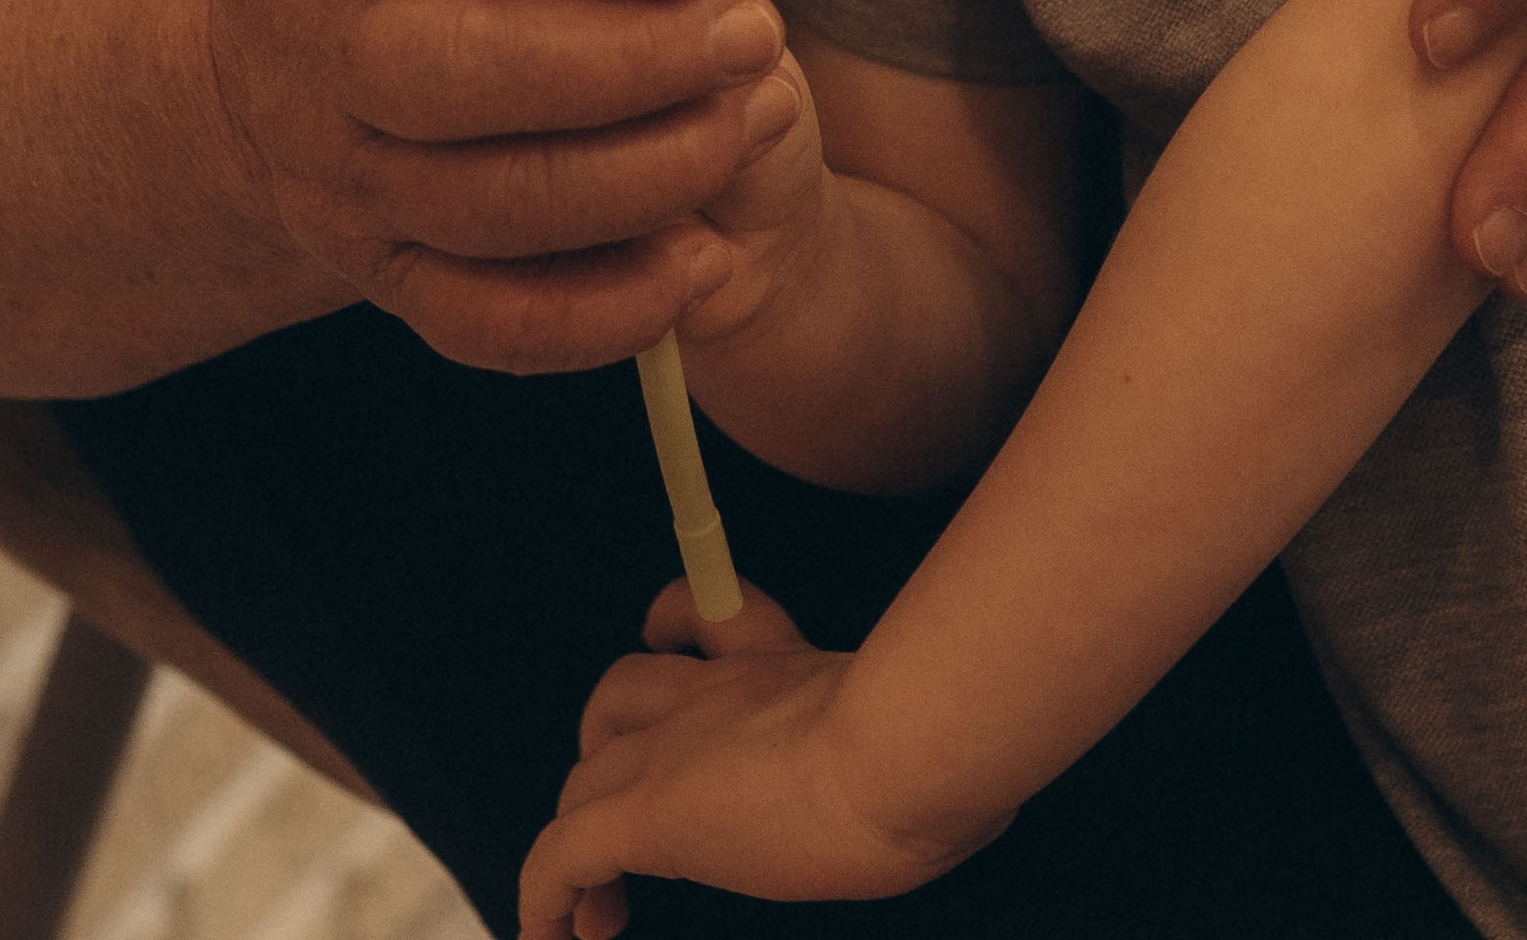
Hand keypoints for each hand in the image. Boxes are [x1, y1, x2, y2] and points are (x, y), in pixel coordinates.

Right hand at [206, 0, 803, 368]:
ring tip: (753, 115)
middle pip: (451, 74)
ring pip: (484, 204)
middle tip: (751, 33)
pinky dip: (601, 308)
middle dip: (625, 61)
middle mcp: (302, 50)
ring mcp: (329, 177)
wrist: (289, 53)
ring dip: (641, 173)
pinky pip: (486, 322)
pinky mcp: (376, 276)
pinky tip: (701, 258)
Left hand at [520, 582, 997, 929]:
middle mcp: (722, 693)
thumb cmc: (950, 740)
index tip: (678, 655)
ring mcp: (679, 747)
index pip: (712, 623)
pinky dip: (544, 900)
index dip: (680, 635)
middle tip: (634, 813)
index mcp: (790, 667)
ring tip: (599, 904)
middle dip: (610, 746)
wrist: (907, 746)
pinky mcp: (649, 812)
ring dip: (579, 829)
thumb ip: (940, 735)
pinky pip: (560, 855)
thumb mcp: (947, 724)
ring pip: (584, 773)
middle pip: (622, 691)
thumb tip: (983, 786)